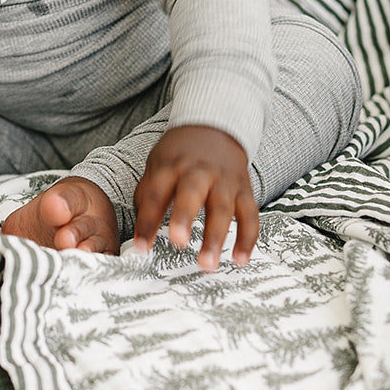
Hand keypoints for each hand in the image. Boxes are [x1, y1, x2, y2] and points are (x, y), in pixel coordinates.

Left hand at [133, 125, 257, 269]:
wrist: (215, 125)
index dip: (147, 221)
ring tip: (207, 264)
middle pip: (191, 193)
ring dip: (215, 237)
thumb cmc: (181, 152)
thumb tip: (140, 227)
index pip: (155, 194)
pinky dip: (247, 238)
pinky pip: (249, 215)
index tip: (141, 247)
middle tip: (178, 242)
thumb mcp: (157, 163)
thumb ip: (148, 193)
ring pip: (222, 208)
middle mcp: (198, 171)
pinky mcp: (244, 189)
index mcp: (171, 165)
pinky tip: (239, 259)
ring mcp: (224, 180)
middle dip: (184, 217)